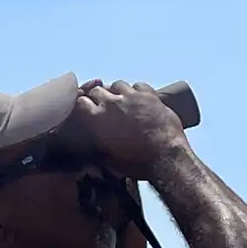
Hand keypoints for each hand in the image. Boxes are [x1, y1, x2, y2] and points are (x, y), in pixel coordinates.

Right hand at [67, 79, 191, 185]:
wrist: (165, 156)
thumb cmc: (137, 162)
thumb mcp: (109, 159)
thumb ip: (97, 147)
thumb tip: (92, 146)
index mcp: (97, 119)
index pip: (80, 101)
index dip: (83, 104)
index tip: (87, 109)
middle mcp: (111, 103)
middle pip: (97, 90)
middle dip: (98, 96)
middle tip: (104, 105)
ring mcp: (131, 96)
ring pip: (117, 84)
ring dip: (117, 92)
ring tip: (122, 101)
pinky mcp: (149, 95)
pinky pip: (138, 85)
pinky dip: (136, 91)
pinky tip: (139, 99)